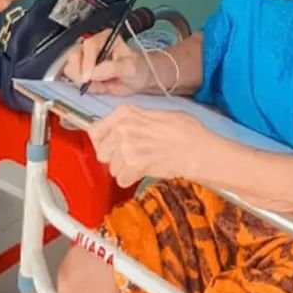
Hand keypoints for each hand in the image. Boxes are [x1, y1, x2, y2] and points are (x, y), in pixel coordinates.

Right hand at [62, 30, 152, 95]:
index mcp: (105, 37)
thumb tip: (93, 73)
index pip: (88, 46)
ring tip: (101, 83)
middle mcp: (93, 45)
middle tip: (94, 82)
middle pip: (74, 56)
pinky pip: (74, 80)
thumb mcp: (129, 67)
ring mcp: (86, 58)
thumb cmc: (137, 68)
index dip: (87, 62)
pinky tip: (98, 85)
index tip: (89, 77)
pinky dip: (85, 86)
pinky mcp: (82, 71)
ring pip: (71, 68)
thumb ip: (112, 68)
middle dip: (81, 73)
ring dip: (83, 80)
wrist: (139, 78)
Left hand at [88, 105, 216, 188]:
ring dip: (124, 169)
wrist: (197, 148)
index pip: (95, 130)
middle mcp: (122, 128)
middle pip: (102, 152)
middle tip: (130, 158)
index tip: (107, 147)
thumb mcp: (156, 114)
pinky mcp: (133, 166)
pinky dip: (131, 180)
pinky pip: (121, 179)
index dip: (102, 142)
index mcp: (125, 113)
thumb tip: (125, 128)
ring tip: (143, 163)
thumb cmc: (185, 131)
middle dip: (113, 158)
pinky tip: (144, 172)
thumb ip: (135, 120)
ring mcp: (126, 147)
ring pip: (112, 168)